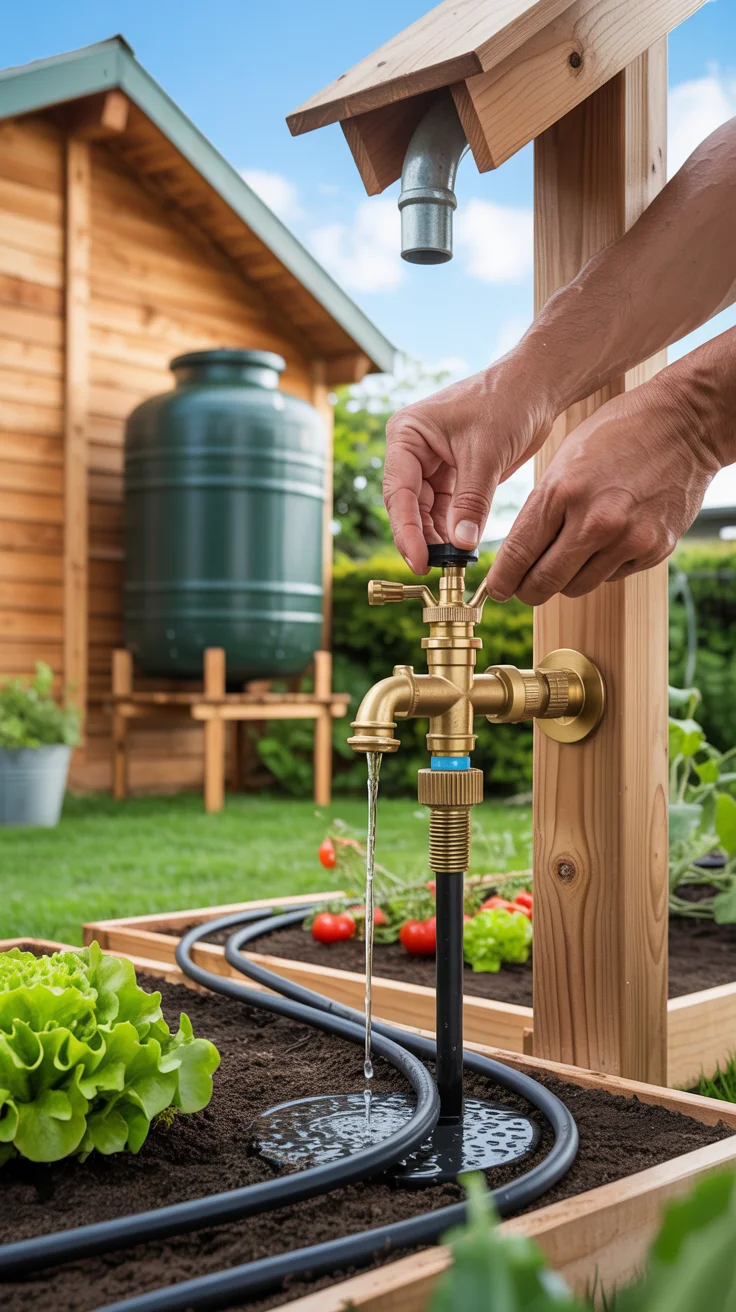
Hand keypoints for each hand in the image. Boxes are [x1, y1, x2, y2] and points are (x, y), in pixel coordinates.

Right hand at [383, 358, 556, 573]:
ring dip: (437, 538)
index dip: (406, 530)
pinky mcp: (453, 475)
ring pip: (426, 512)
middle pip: (407, 505)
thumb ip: (471, 501)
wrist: (536, 386)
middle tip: (437, 569)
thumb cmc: (507, 401)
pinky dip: (453, 529)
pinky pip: (447, 510)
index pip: (398, 491)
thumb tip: (460, 543)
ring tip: (452, 564)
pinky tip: (461, 548)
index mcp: (407, 435)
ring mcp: (432, 464)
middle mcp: (413, 450)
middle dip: (421, 538)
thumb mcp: (486, 453)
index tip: (419, 561)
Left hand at [486, 373, 718, 605]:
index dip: (502, 580)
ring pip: (577, 586)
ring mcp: (628, 539)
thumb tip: (519, 554)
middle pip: (544, 583)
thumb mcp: (565, 461)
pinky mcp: (654, 549)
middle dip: (527, 591)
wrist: (685, 423)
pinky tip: (606, 541)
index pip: (518, 554)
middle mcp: (595, 522)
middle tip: (523, 589)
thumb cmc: (617, 434)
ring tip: (567, 558)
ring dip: (565, 579)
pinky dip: (601, 567)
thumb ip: (542, 508)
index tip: (497, 589)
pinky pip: (612, 576)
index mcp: (562, 492)